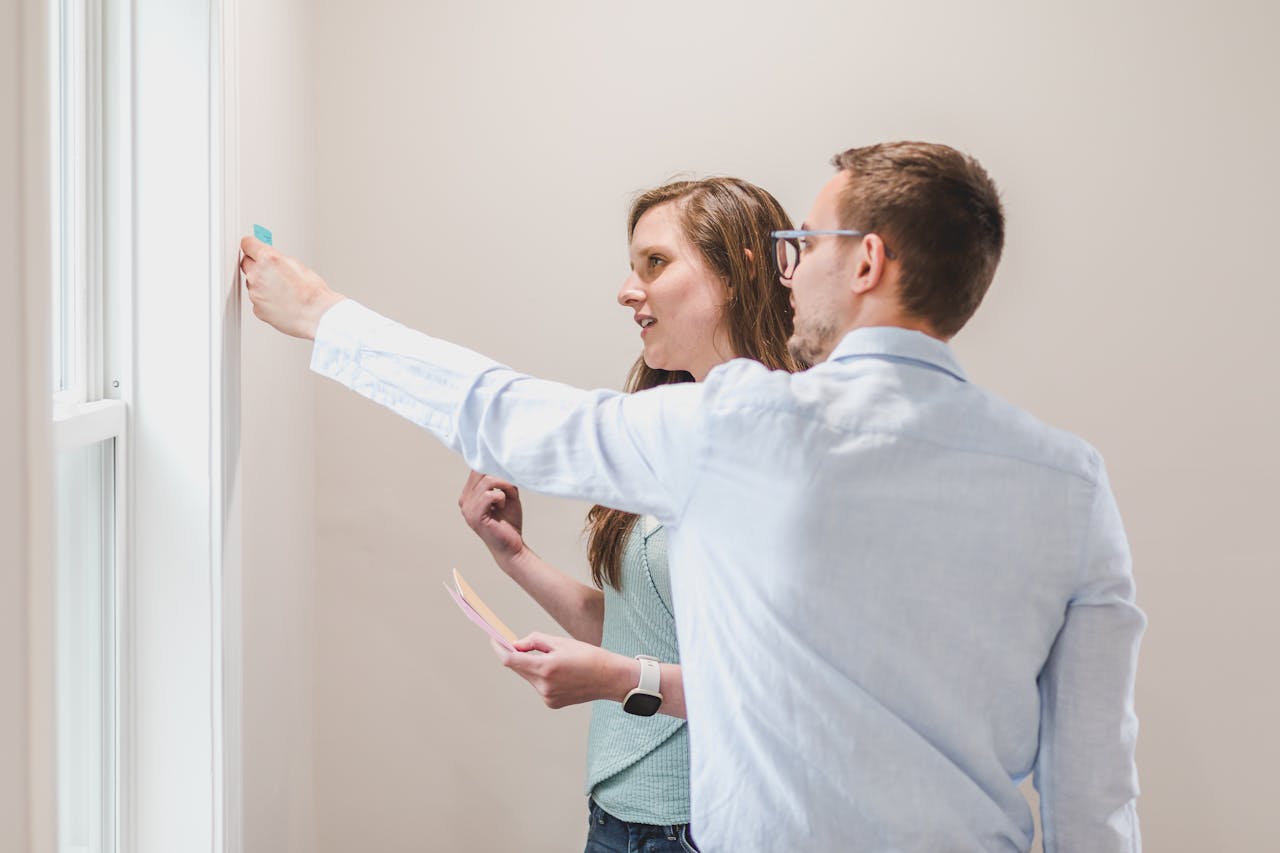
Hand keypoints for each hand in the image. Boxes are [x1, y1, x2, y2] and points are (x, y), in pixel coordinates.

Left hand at [239, 235, 344, 339]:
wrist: (315, 315)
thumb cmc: (312, 292)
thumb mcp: (298, 265)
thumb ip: (278, 259)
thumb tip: (272, 258)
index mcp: (268, 259)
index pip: (247, 244)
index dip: (252, 245)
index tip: (253, 246)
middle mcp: (257, 275)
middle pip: (246, 263)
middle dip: (255, 264)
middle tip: (269, 268)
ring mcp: (255, 293)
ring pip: (252, 283)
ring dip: (261, 283)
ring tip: (281, 289)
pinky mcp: (257, 308)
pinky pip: (257, 299)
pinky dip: (265, 299)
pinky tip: (280, 300)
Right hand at [459, 471, 524, 560]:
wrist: (512, 546)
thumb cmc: (509, 521)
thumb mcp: (507, 493)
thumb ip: (501, 478)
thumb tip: (501, 461)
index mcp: (469, 494)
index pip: (476, 469)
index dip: (493, 466)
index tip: (507, 472)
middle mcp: (464, 500)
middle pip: (481, 471)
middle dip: (501, 476)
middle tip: (511, 488)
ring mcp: (467, 508)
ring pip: (487, 480)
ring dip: (505, 486)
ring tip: (509, 497)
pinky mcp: (475, 516)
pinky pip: (490, 494)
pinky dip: (502, 496)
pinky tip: (503, 505)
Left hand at [491, 633, 630, 709]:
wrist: (609, 678)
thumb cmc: (587, 656)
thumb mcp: (561, 641)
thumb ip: (535, 642)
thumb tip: (516, 646)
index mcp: (545, 668)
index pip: (510, 660)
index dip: (499, 649)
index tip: (494, 640)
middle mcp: (543, 686)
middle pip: (519, 669)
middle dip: (517, 656)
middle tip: (519, 644)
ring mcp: (547, 697)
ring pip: (530, 677)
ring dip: (532, 666)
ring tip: (555, 659)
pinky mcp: (552, 703)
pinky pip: (540, 686)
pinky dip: (543, 677)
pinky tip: (561, 673)